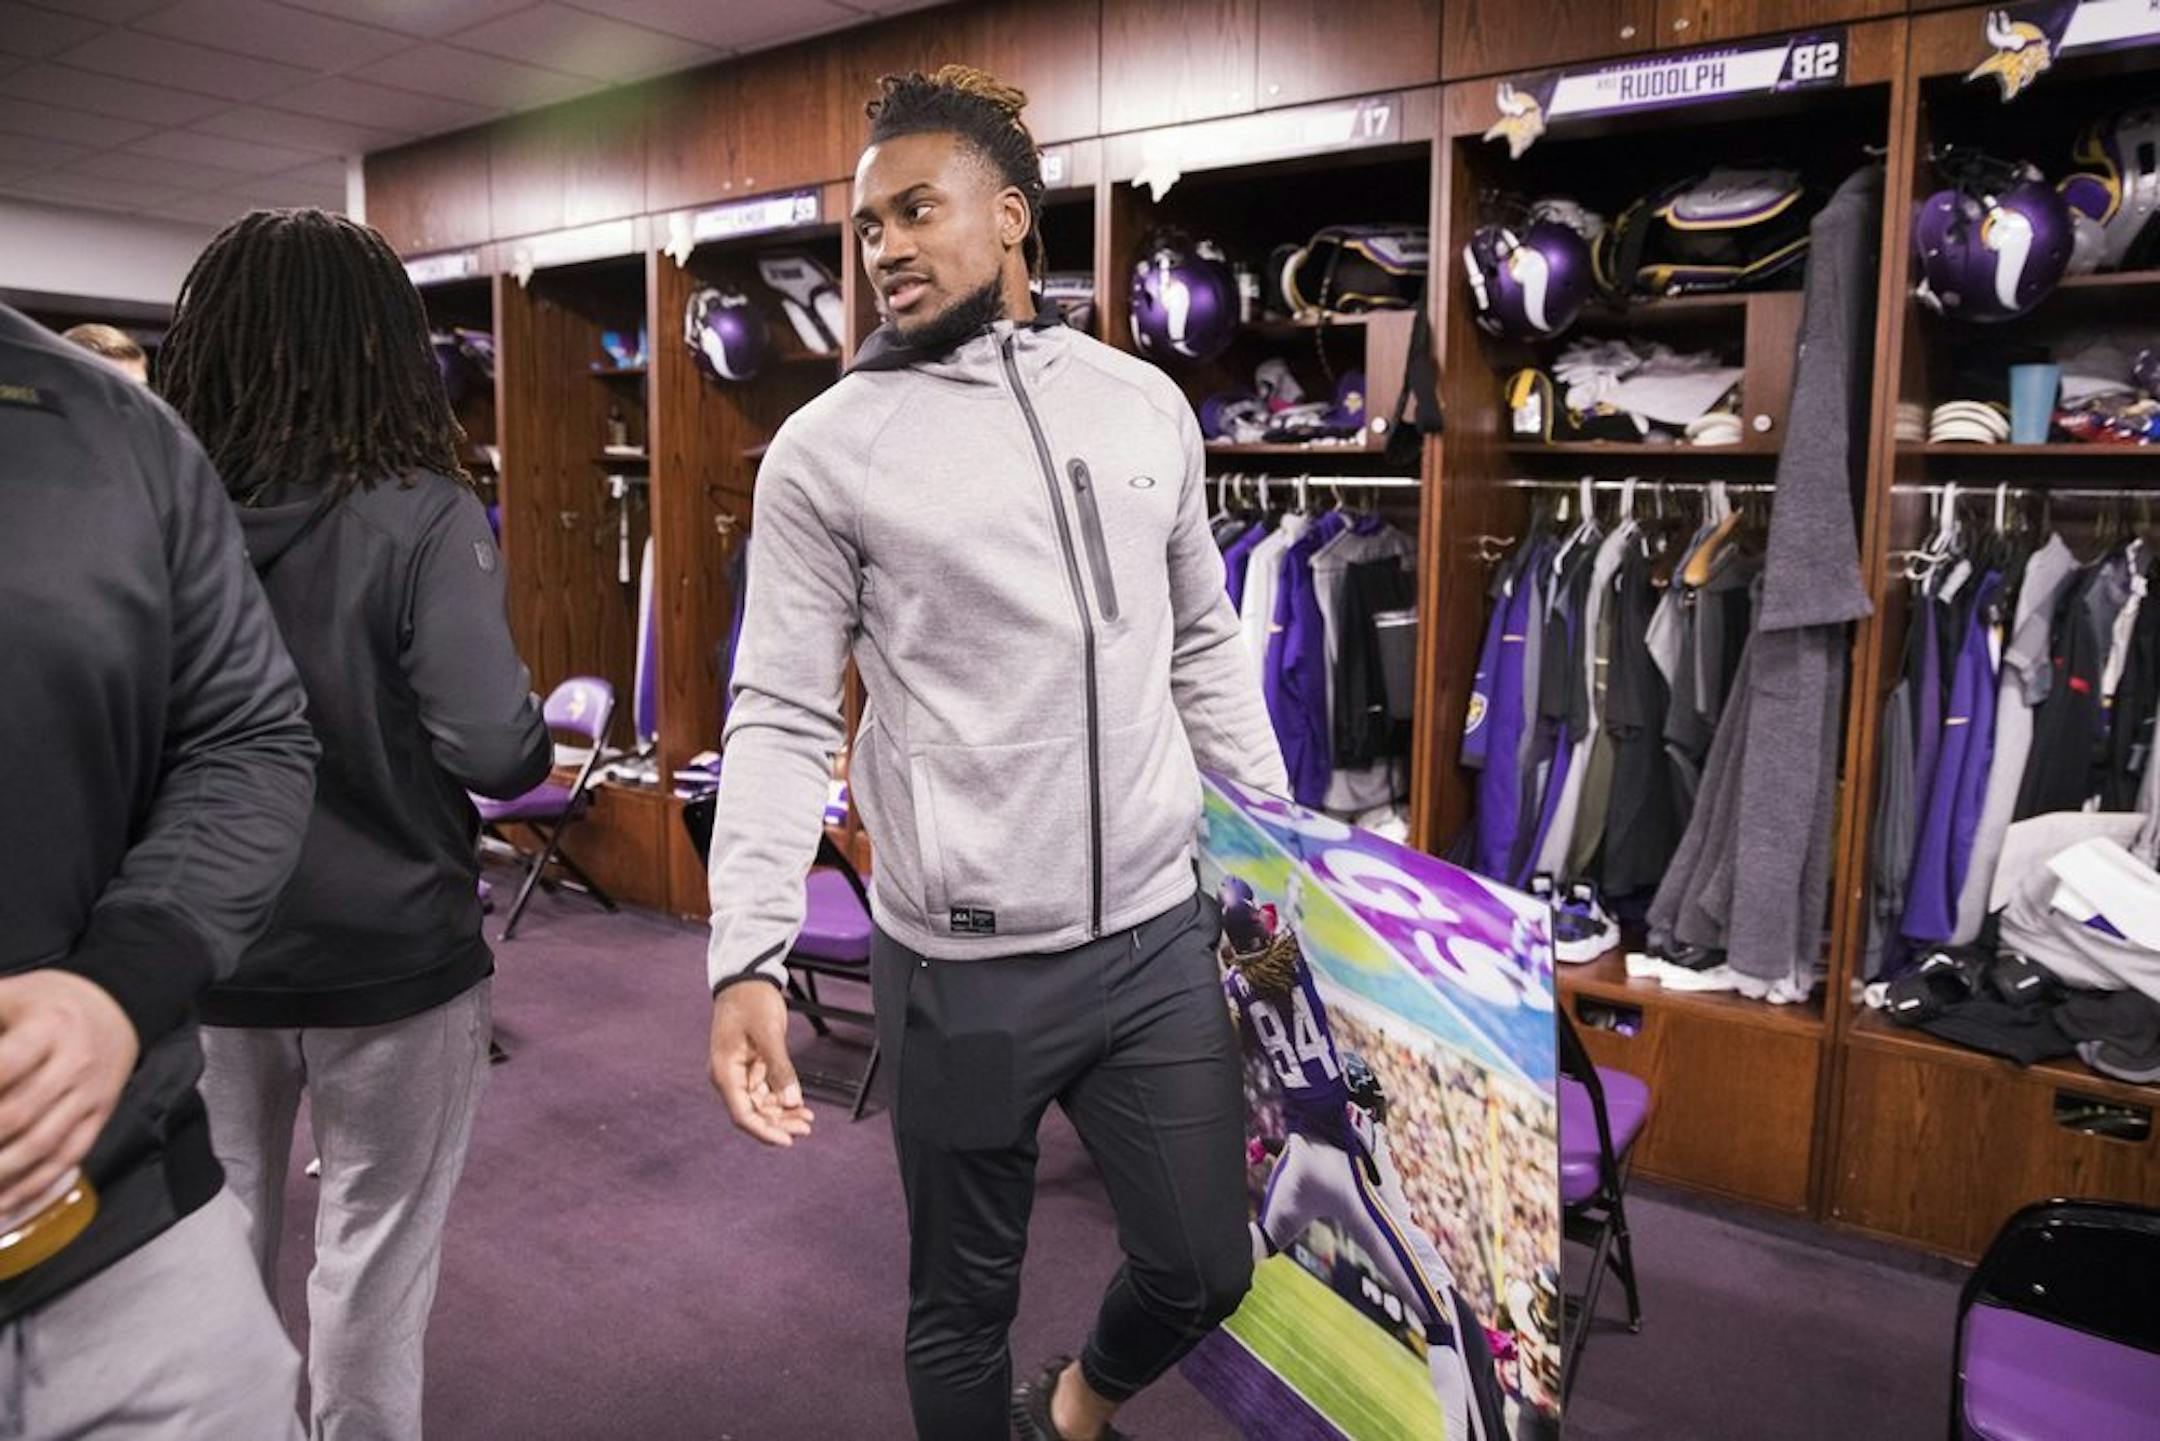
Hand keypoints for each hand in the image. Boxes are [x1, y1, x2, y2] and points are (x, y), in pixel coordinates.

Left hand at [0, 970, 137, 1214]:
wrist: (116, 1006)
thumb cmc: (50, 1003)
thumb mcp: (9, 995)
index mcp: (48, 1028)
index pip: (4, 1066)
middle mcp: (73, 1063)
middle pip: (18, 1113)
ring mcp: (89, 1094)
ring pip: (42, 1145)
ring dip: (0, 1172)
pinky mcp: (98, 1116)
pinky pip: (67, 1158)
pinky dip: (32, 1186)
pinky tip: (2, 1203)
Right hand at [708, 980, 813, 1146]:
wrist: (747, 979)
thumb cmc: (752, 1001)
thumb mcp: (769, 1033)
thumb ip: (780, 1067)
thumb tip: (792, 1101)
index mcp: (725, 1071)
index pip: (743, 1114)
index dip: (764, 1131)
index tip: (786, 1141)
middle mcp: (729, 1077)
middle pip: (753, 1113)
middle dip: (778, 1124)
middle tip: (806, 1128)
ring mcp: (741, 1073)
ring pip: (761, 1105)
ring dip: (783, 1114)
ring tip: (807, 1120)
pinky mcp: (752, 1066)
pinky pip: (767, 1091)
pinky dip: (783, 1099)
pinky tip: (801, 1105)